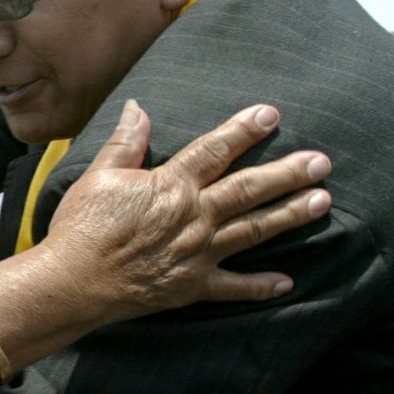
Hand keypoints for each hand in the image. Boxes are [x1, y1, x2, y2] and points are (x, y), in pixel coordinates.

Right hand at [47, 100, 330, 320]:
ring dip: (290, 215)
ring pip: (253, 230)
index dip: (243, 131)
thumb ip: (125, 143)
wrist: (71, 283)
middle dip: (288, 173)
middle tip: (322, 162)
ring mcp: (197, 253)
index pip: (215, 151)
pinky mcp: (192, 286)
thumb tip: (139, 107)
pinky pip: (233, 287)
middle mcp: (193, 217)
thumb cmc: (81, 228)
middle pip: (249, 189)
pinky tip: (287, 281)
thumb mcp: (97, 177)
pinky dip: (260, 286)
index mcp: (170, 186)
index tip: (271, 114)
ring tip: (322, 201)